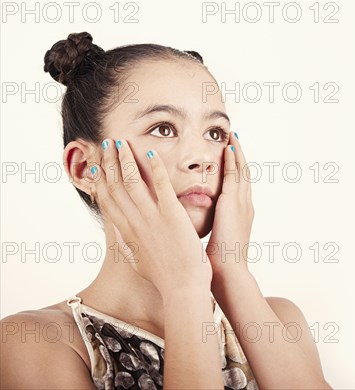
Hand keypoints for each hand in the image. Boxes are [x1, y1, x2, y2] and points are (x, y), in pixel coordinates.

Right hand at [89, 138, 211, 297]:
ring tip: (121, 142)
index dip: (100, 180)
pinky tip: (151, 152)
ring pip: (133, 182)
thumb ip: (126, 244)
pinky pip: (161, 186)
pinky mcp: (172, 215)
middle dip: (109, 163)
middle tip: (105, 144)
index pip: (108, 200)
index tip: (95, 165)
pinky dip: (155, 168)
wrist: (183, 288)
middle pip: (116, 186)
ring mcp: (152, 217)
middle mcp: (135, 222)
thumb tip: (117, 233)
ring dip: (126, 159)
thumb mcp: (137, 261)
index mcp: (127, 232)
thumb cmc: (164, 276)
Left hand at [206, 132, 253, 282]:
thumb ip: (213, 226)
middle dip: (239, 154)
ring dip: (237, 151)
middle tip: (234, 137)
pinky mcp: (234, 203)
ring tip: (232, 136)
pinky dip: (232, 160)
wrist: (229, 272)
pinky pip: (234, 175)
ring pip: (241, 169)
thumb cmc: (220, 262)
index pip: (239, 184)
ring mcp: (242, 202)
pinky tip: (227, 147)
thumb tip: (200, 222)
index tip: (230, 154)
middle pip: (244, 172)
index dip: (236, 168)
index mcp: (241, 213)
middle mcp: (245, 204)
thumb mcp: (218, 239)